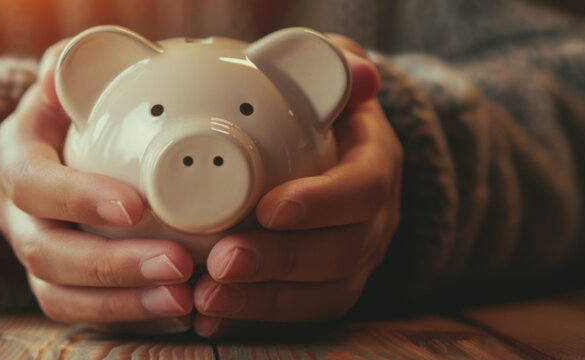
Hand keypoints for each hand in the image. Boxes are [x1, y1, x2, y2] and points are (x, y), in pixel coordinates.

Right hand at [0, 40, 194, 332]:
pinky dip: (130, 317)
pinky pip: (85, 315)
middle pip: (46, 254)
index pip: (32, 185)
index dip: (77, 199)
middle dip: (113, 266)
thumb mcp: (66, 80)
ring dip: (124, 304)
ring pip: (60, 296)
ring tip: (183, 299)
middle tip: (179, 264)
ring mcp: (34, 256)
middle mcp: (14, 216)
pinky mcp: (59, 286)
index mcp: (13, 158)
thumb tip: (62, 68)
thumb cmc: (70, 111)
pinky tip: (178, 311)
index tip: (135, 207)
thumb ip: (70, 68)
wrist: (54, 148)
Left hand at [193, 34, 402, 336]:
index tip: (270, 208)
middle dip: (279, 261)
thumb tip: (358, 73)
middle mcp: (375, 222)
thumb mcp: (330, 80)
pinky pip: (297, 314)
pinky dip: (252, 318)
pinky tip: (210, 319)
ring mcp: (355, 262)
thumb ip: (335, 69)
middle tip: (222, 260)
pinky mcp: (326, 290)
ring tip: (208, 297)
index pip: (364, 189)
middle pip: (341, 252)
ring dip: (262, 300)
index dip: (321, 203)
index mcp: (377, 165)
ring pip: (321, 293)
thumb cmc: (320, 112)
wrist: (330, 152)